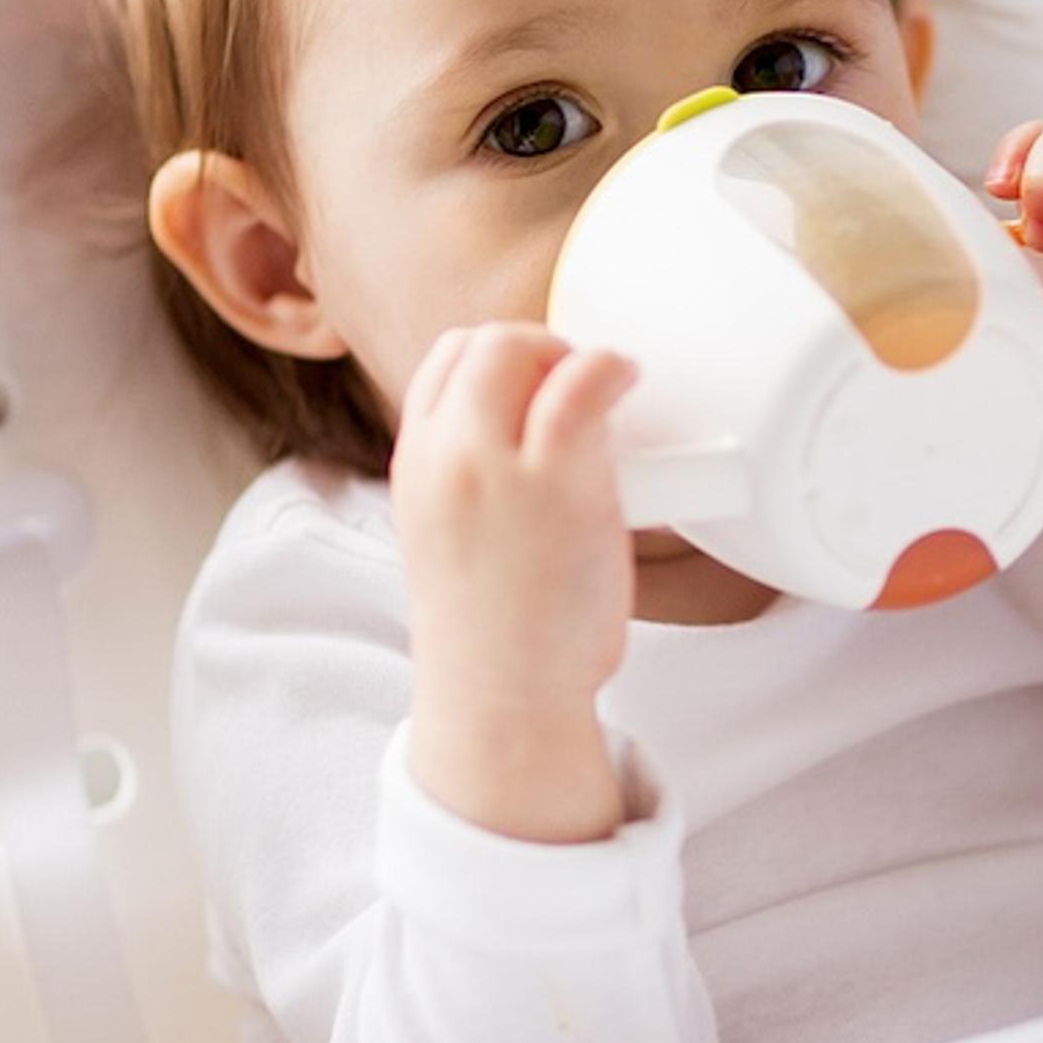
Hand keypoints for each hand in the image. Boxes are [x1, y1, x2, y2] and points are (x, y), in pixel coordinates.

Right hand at [391, 323, 638, 842]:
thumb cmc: (498, 636)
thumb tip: (533, 452)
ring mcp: (497, 463)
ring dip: (572, 354)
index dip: (497, 359)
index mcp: (415, 469)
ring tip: (606, 387)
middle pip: (483, 344)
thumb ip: (474, 489)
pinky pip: (583, 383)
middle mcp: (445, 456)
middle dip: (537, 348)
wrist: (504, 697)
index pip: (444, 365)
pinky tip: (628, 381)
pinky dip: (611, 366)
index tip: (537, 382)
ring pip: (521, 349)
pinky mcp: (559, 481)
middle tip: (579, 386)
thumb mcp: (451, 543)